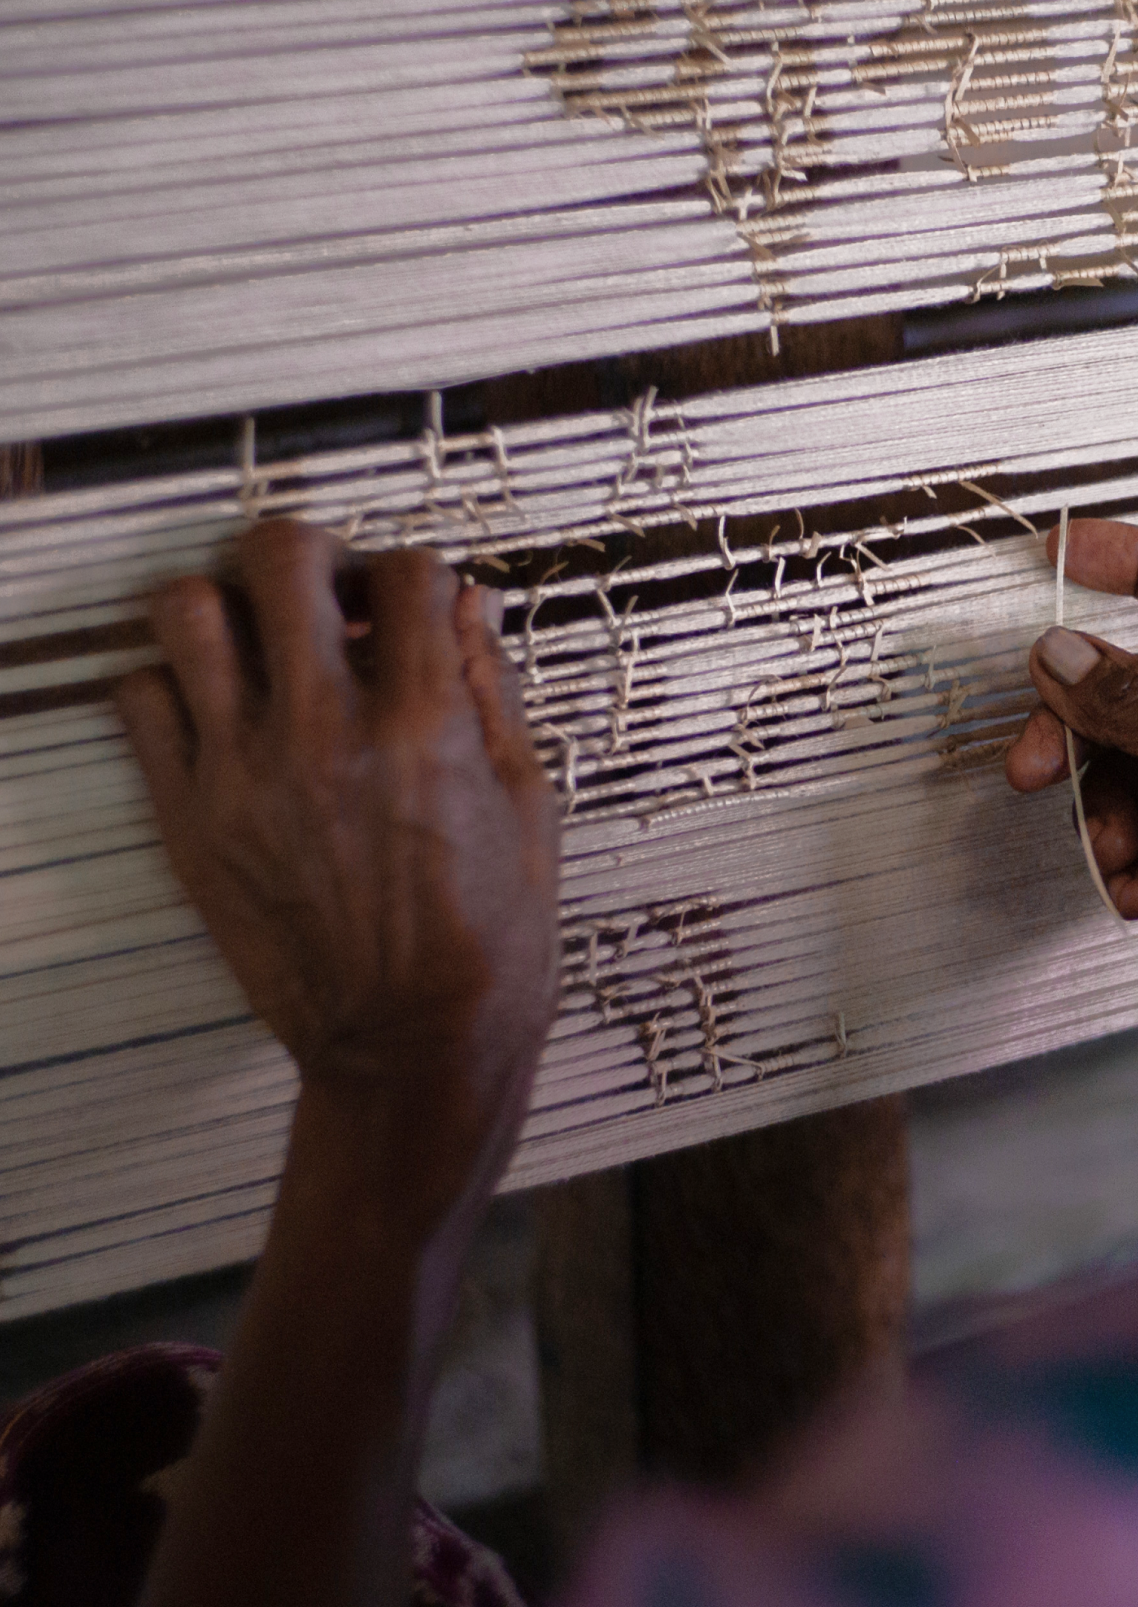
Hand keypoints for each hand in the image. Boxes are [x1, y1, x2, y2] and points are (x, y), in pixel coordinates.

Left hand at [115, 520, 559, 1238]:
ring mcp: (244, 775)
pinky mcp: (191, 820)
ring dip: (231, 607)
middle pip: (283, 555)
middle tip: (332, 599)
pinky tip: (223, 712)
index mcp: (426, 727)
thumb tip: (470, 602)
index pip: (411, 571)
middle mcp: (326, 735)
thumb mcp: (528, 806)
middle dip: (317, 556)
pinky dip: (173, 684)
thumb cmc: (487, 943)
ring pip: (189, 609)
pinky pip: (140, 698)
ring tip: (266, 645)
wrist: (412, 1052)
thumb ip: (493, 691)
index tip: (419, 609)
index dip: (422, 575)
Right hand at [1006, 519, 1137, 1158]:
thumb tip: (1065, 657)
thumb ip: (1136, 705)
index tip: (1067, 557)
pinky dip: (1122, 859)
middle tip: (1036, 757)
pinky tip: (1137, 888)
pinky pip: (1131, 831)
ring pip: (1124, 767)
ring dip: (1104, 811)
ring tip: (1116, 849)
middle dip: (1083, 728)